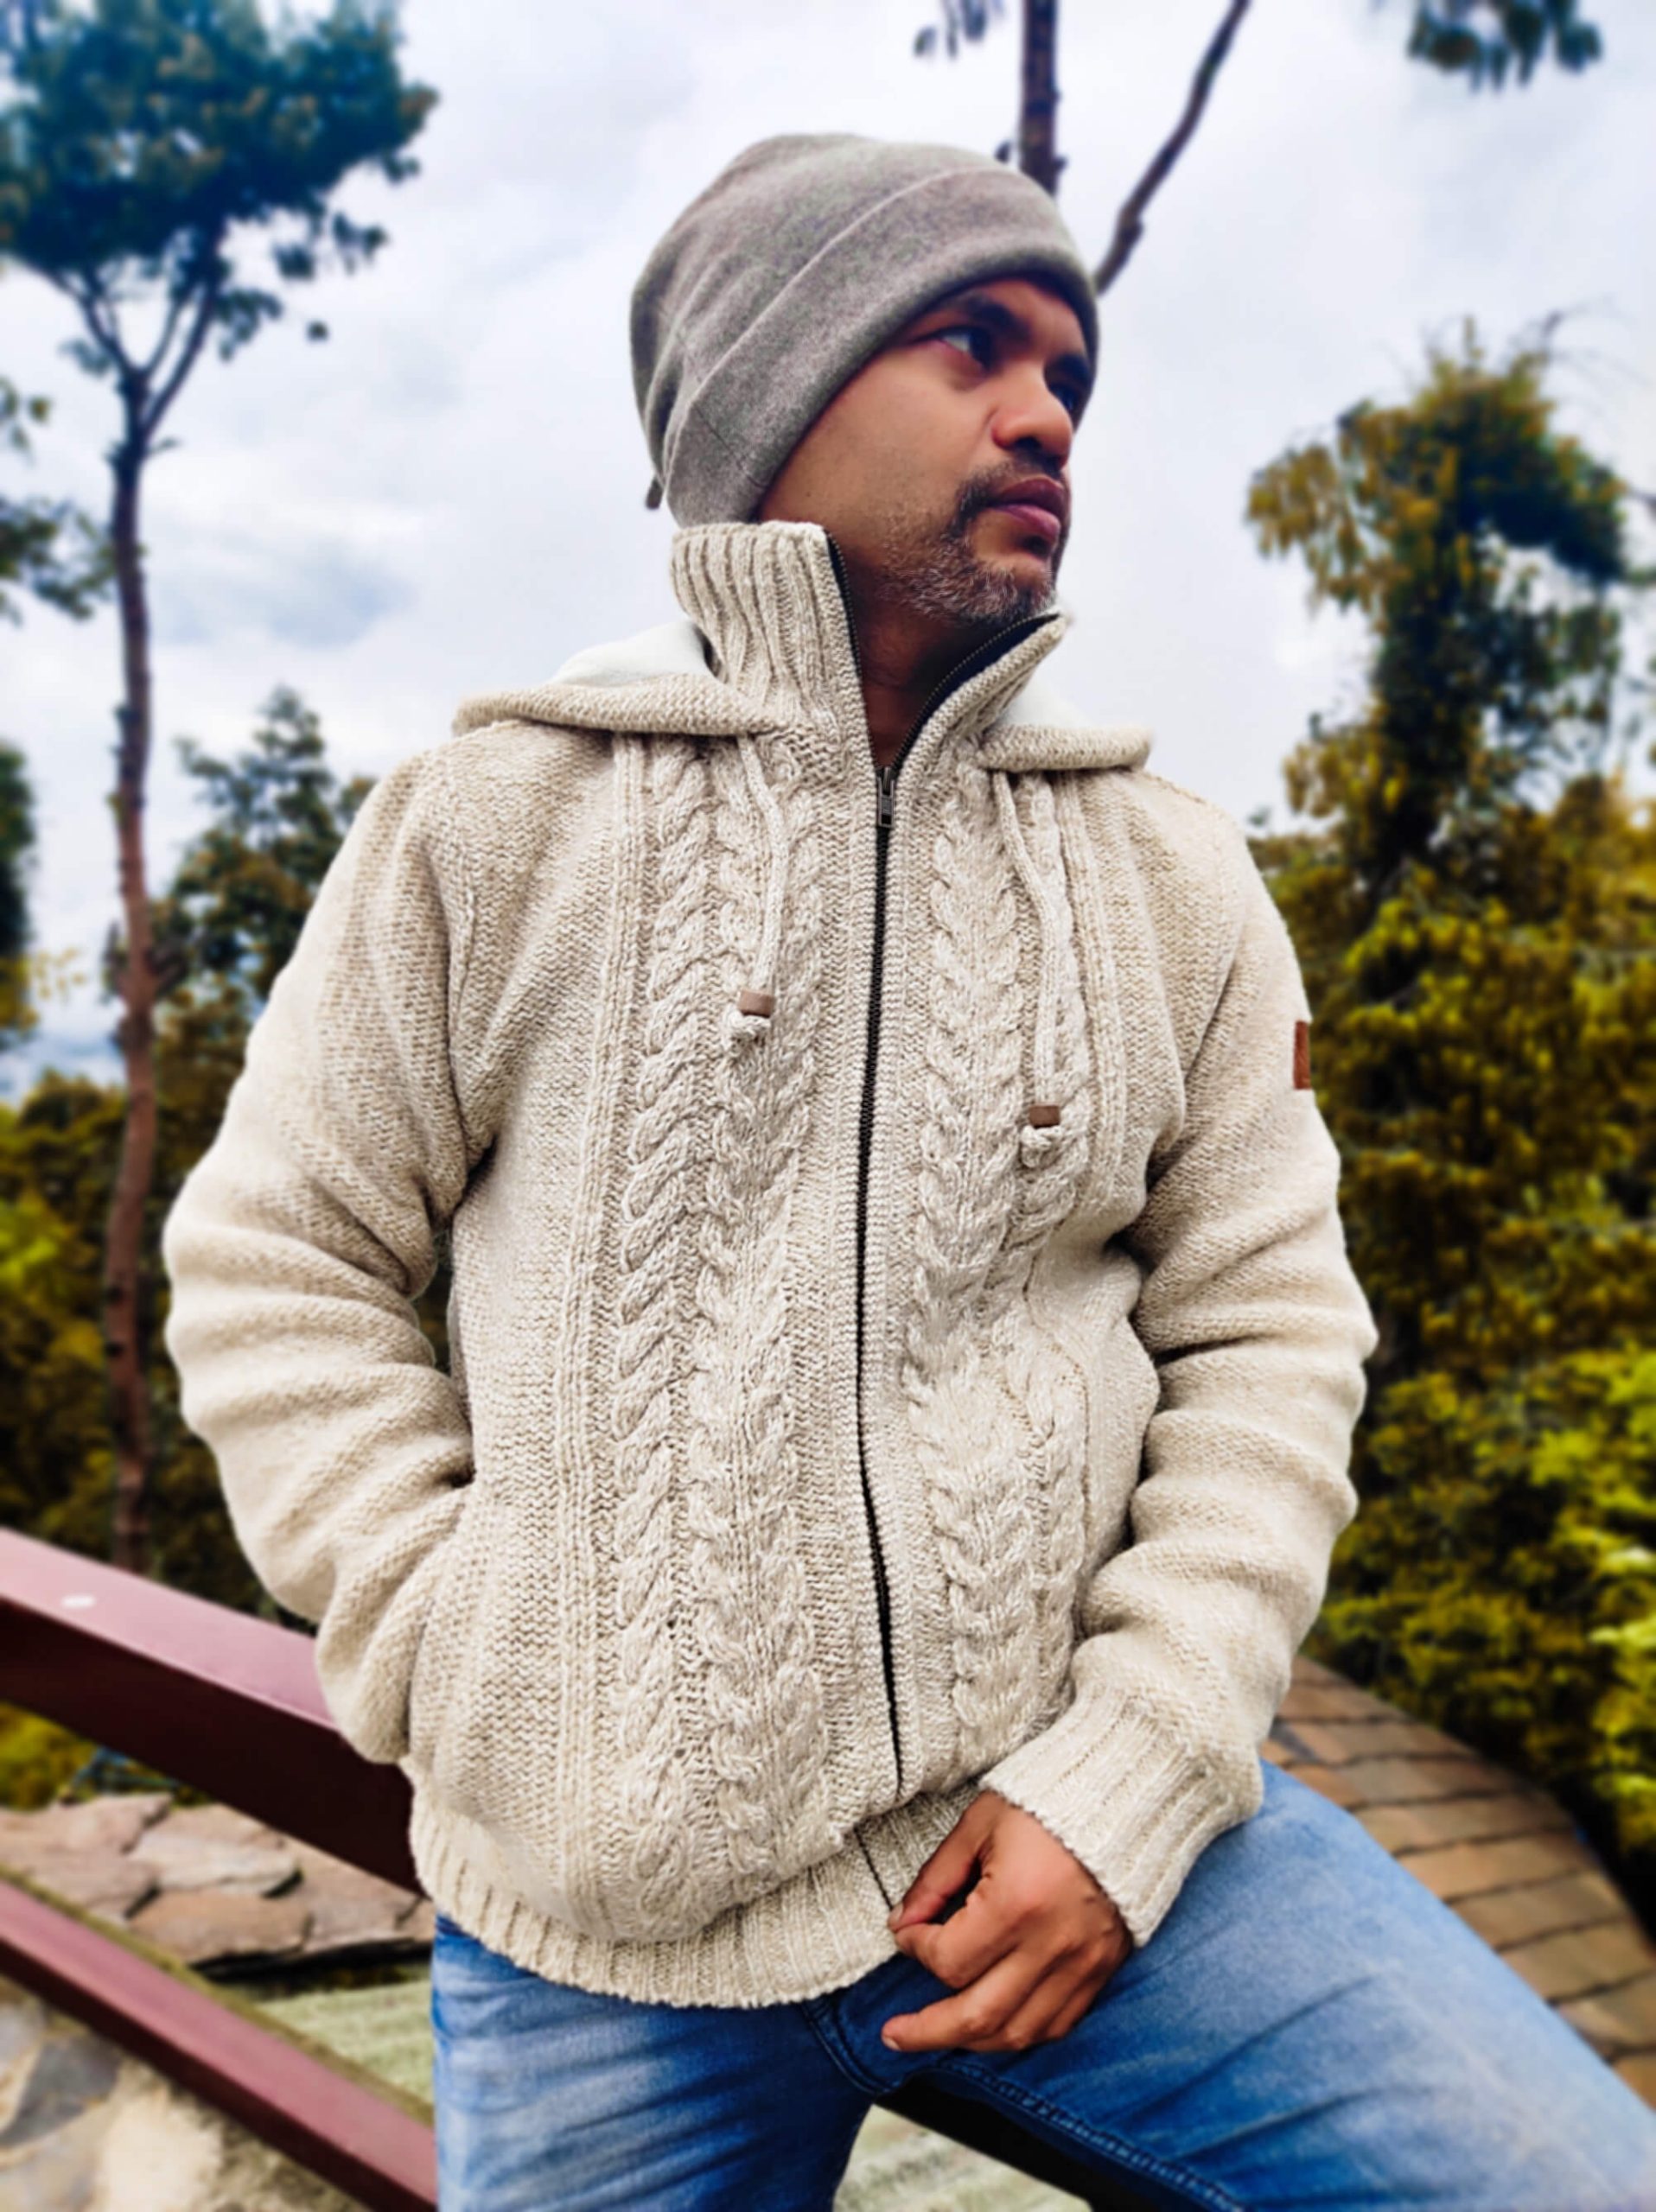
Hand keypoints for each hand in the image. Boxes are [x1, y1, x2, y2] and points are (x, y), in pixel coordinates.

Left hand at [880, 1788, 1132, 2053]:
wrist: (1121, 1801)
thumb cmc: (1045, 1804)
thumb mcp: (979, 1826)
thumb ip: (936, 1879)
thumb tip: (903, 1922)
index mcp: (1017, 1903)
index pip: (949, 1959)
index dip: (915, 1948)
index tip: (907, 1931)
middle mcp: (1051, 1944)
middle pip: (977, 2016)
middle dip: (926, 2032)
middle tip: (893, 2035)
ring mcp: (1081, 1964)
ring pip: (1017, 2033)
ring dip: (970, 2040)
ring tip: (937, 2034)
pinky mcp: (1101, 1970)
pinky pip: (1056, 2025)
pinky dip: (1019, 2033)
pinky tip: (992, 2026)